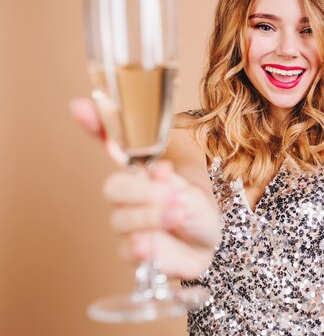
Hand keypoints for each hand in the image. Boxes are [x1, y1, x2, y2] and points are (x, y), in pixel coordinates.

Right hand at [70, 97, 220, 278]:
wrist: (208, 245)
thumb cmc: (196, 211)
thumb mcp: (194, 190)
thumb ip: (172, 182)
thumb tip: (157, 169)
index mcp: (143, 171)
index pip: (114, 145)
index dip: (96, 125)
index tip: (80, 106)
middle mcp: (130, 195)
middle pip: (113, 187)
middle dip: (143, 191)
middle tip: (176, 195)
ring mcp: (128, 223)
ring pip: (121, 218)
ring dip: (152, 216)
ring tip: (180, 215)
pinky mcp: (132, 251)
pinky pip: (125, 249)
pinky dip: (138, 246)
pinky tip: (149, 245)